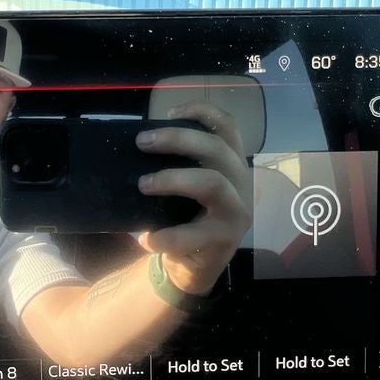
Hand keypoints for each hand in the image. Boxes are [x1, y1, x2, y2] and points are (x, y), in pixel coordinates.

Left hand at [135, 100, 251, 295]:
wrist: (196, 267)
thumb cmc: (186, 218)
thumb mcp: (186, 189)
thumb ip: (176, 165)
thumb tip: (139, 143)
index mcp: (231, 166)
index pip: (228, 127)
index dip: (203, 112)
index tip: (169, 112)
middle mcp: (240, 184)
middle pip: (217, 149)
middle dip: (178, 139)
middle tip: (142, 141)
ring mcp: (236, 213)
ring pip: (212, 184)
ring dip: (173, 179)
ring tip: (142, 184)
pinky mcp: (223, 241)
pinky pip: (191, 235)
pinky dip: (163, 236)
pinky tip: (144, 238)